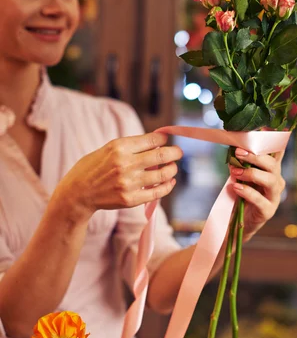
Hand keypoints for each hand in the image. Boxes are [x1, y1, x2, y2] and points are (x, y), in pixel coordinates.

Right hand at [54, 132, 182, 219]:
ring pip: (163, 174)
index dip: (164, 138)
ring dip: (172, 169)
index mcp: (119, 147)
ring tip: (172, 168)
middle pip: (162, 155)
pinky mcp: (130, 199)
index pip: (152, 140)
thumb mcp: (107, 149)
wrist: (77, 193)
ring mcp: (128, 183)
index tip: (167, 139)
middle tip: (178, 152)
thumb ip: (130, 146)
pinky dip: (167, 186)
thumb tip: (156, 142)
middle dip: (175, 152)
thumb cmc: (93, 168)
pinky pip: (157, 192)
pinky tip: (169, 182)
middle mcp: (125, 164)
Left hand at [229, 148, 285, 241]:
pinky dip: (247, 192)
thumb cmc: (241, 196)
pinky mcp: (268, 211)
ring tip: (235, 172)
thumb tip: (235, 149)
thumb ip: (242, 164)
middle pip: (273, 165)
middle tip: (239, 153)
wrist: (239, 223)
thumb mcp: (241, 176)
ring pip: (270, 180)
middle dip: (256, 157)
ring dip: (252, 173)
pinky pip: (260, 199)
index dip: (273, 141)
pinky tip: (236, 188)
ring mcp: (275, 197)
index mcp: (272, 171)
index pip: (277, 153)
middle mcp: (277, 182)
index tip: (265, 130)